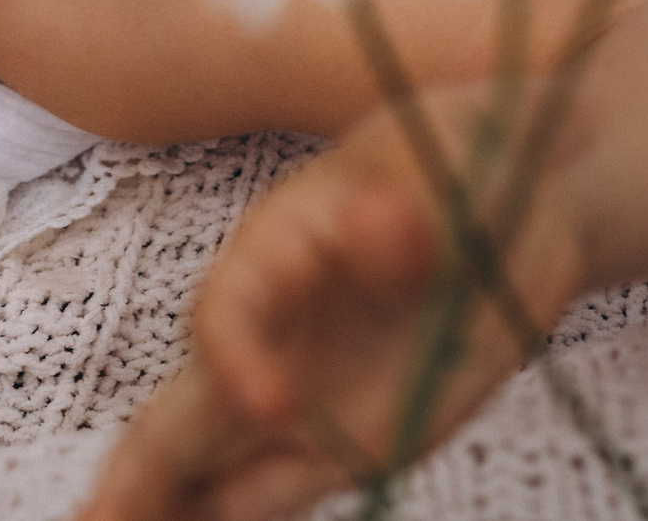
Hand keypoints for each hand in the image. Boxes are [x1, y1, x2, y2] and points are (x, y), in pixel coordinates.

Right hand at [78, 101, 588, 520]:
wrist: (513, 191)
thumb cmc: (458, 162)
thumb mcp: (439, 170)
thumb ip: (404, 210)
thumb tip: (377, 226)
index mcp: (273, 252)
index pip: (228, 312)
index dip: (236, 355)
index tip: (264, 403)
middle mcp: (269, 335)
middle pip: (182, 414)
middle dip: (134, 478)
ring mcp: (304, 395)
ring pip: (209, 466)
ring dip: (162, 507)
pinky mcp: (354, 437)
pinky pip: (270, 492)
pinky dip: (228, 516)